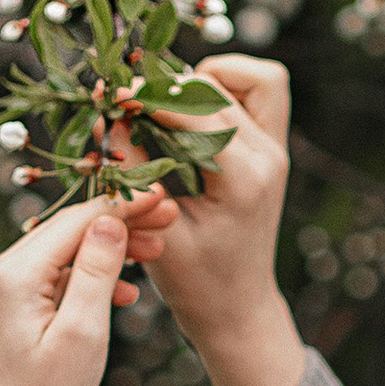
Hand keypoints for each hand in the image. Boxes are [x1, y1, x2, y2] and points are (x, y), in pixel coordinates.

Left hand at [0, 188, 168, 385]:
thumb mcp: (83, 335)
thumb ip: (97, 272)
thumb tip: (111, 221)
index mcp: (13, 275)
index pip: (76, 221)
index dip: (124, 206)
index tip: (166, 198)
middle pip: (68, 230)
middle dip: (120, 224)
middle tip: (170, 221)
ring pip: (63, 252)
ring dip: (108, 251)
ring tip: (157, 254)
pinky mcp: (7, 309)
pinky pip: (53, 278)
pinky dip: (88, 278)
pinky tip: (124, 292)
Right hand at [130, 54, 308, 385]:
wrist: (238, 307)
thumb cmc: (195, 283)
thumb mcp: (157, 232)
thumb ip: (134, 174)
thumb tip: (108, 117)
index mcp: (243, 179)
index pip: (194, 111)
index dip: (147, 96)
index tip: (111, 96)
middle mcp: (269, 156)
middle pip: (218, 87)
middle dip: (167, 85)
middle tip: (127, 100)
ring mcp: (276, 150)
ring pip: (251, 78)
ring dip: (204, 78)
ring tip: (165, 101)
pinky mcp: (272, 148)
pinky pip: (261, 92)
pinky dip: (226, 86)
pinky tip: (188, 107)